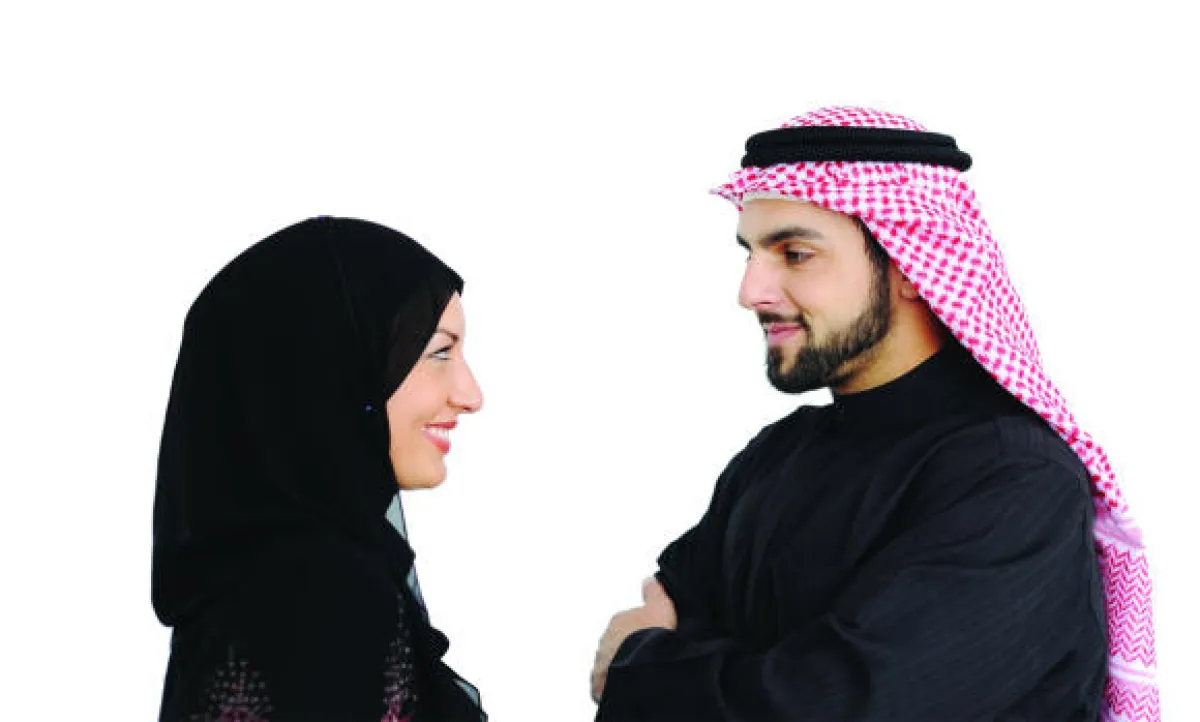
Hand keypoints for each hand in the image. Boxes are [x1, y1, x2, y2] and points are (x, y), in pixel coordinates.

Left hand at [591, 577, 676, 703]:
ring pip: (612, 665)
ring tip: (642, 676)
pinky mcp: (599, 684)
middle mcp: (606, 639)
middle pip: (619, 644)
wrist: (641, 668)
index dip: (644, 631)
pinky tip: (629, 689)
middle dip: (630, 651)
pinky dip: (614, 687)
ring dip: (622, 669)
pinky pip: (605, 685)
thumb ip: (655, 592)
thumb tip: (650, 580)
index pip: (630, 623)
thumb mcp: (660, 606)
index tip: (654, 640)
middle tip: (650, 659)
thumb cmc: (650, 637)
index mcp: (619, 619)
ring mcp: (601, 662)